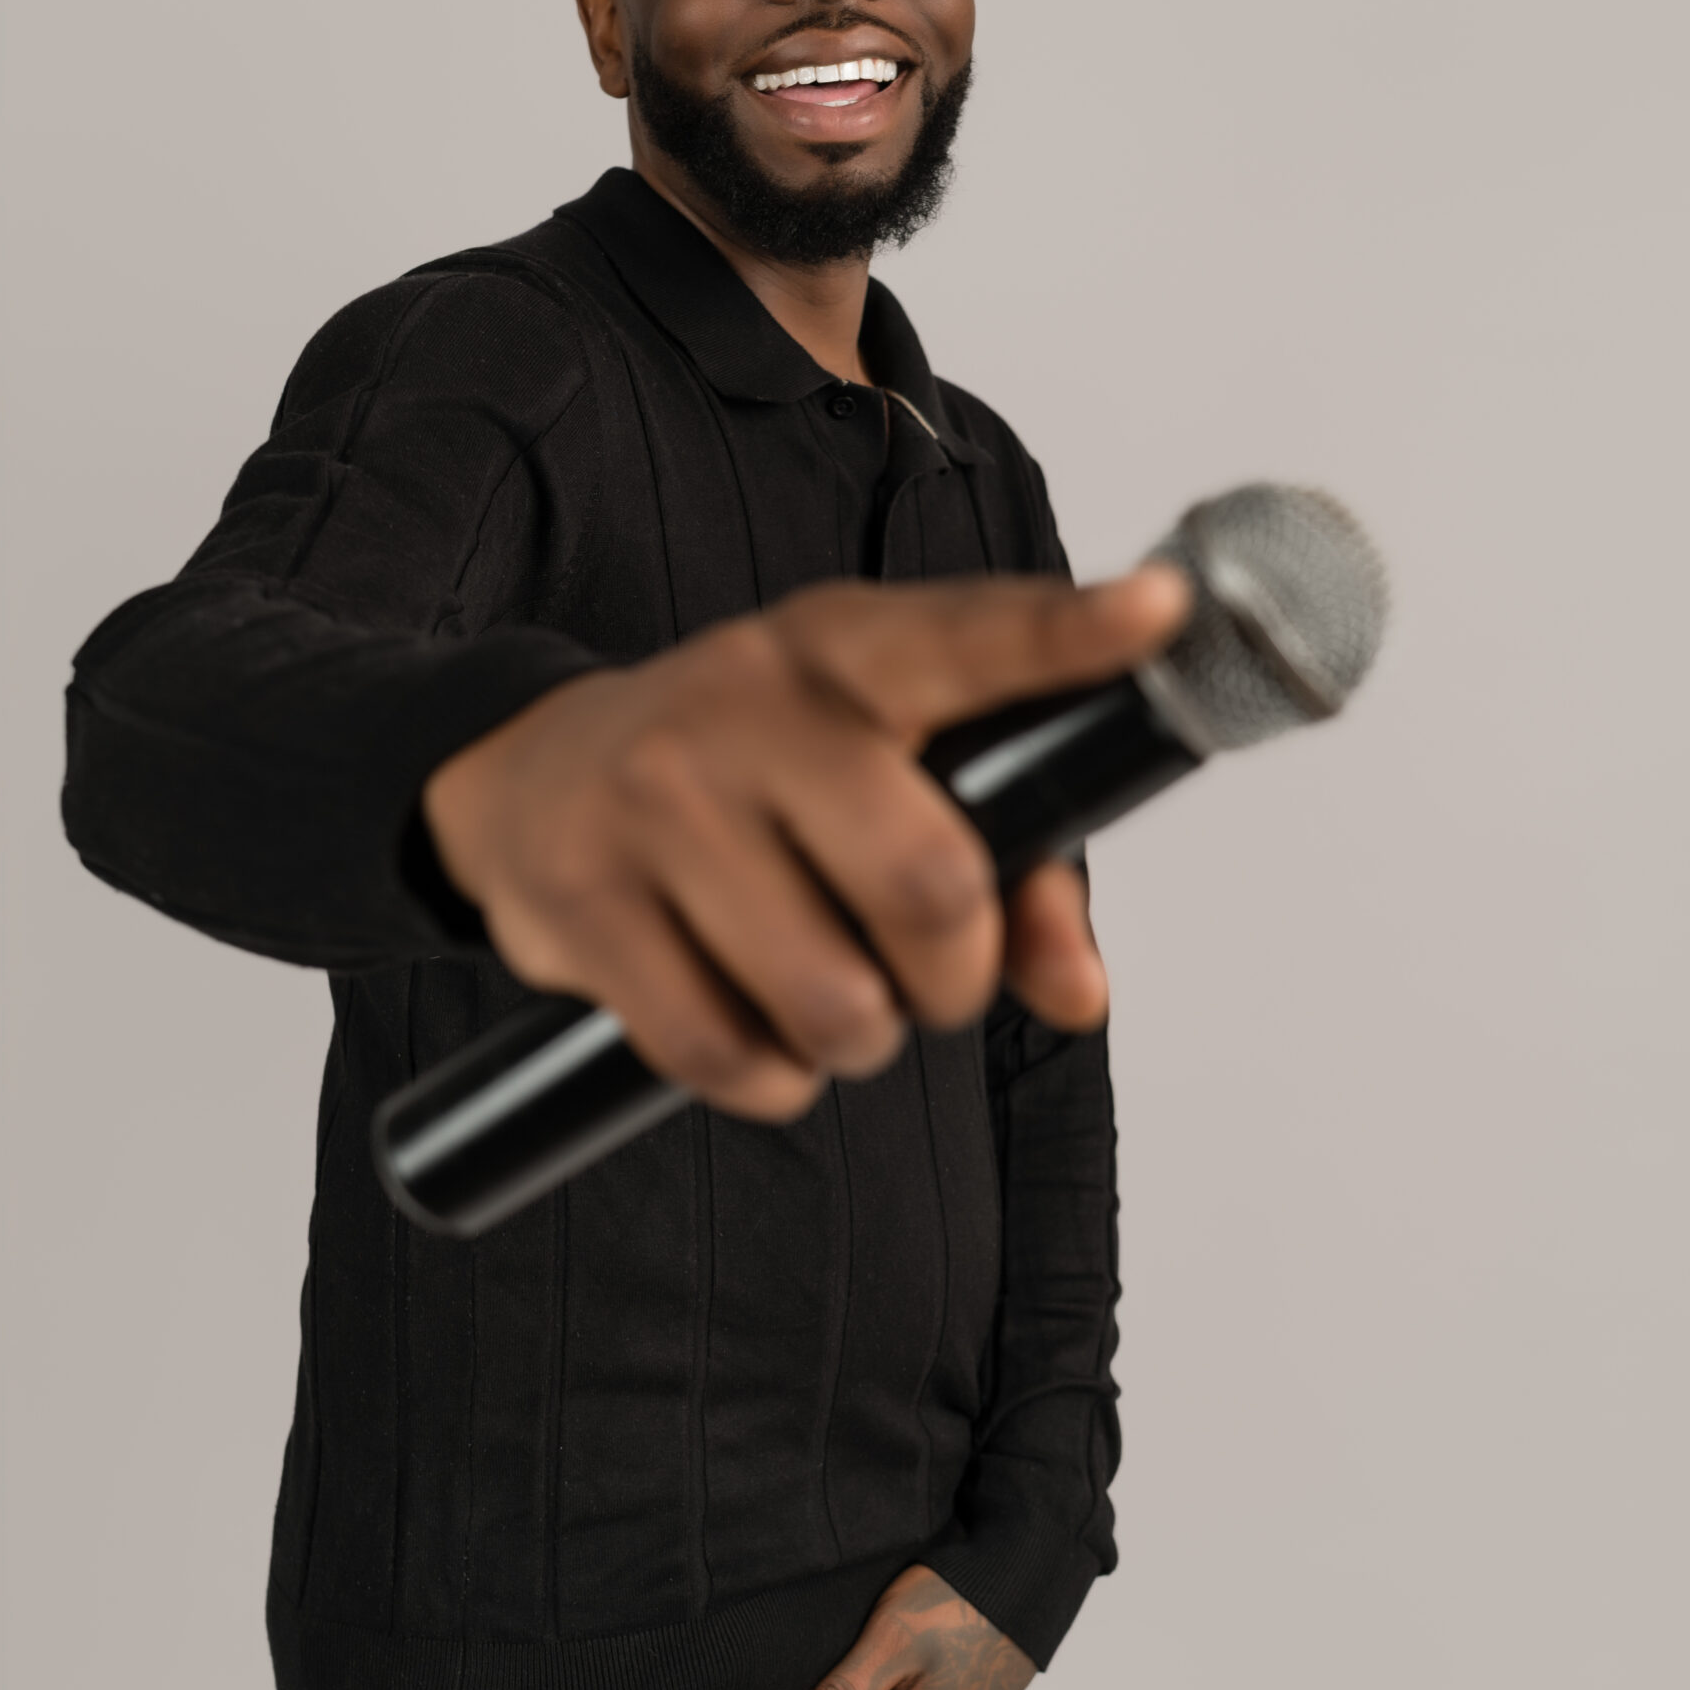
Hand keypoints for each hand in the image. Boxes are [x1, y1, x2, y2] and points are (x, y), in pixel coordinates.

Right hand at [423, 565, 1187, 1118]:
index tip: (1161, 611)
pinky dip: (769, 1078)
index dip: (1068, 636)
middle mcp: (747, 703)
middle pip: (930, 883)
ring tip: (830, 997)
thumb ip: (1012, 867)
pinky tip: (756, 1029)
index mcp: (844, 647)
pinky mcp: (579, 899)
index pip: (972, 636)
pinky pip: (722, 1051)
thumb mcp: (879, 769)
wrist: (528, 775)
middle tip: (931, 979)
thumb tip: (1079, 993)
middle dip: (955, 975)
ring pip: (830, 998)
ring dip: (860, 1037)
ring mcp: (654, 798)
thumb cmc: (754, 777)